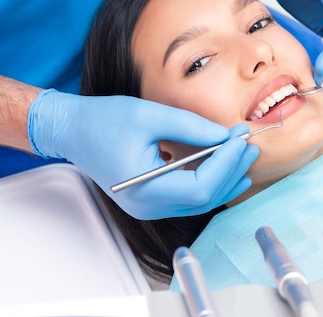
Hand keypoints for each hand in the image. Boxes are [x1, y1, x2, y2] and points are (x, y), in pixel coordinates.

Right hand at [28, 89, 258, 218]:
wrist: (73, 131)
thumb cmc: (103, 121)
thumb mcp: (149, 115)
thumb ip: (191, 127)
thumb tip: (227, 136)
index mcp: (143, 189)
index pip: (200, 187)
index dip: (226, 164)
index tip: (240, 139)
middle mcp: (147, 206)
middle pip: (205, 198)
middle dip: (232, 170)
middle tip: (250, 144)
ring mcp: (149, 207)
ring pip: (201, 201)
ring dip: (225, 177)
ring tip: (245, 153)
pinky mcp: (152, 200)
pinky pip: (190, 197)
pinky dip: (211, 181)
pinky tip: (227, 167)